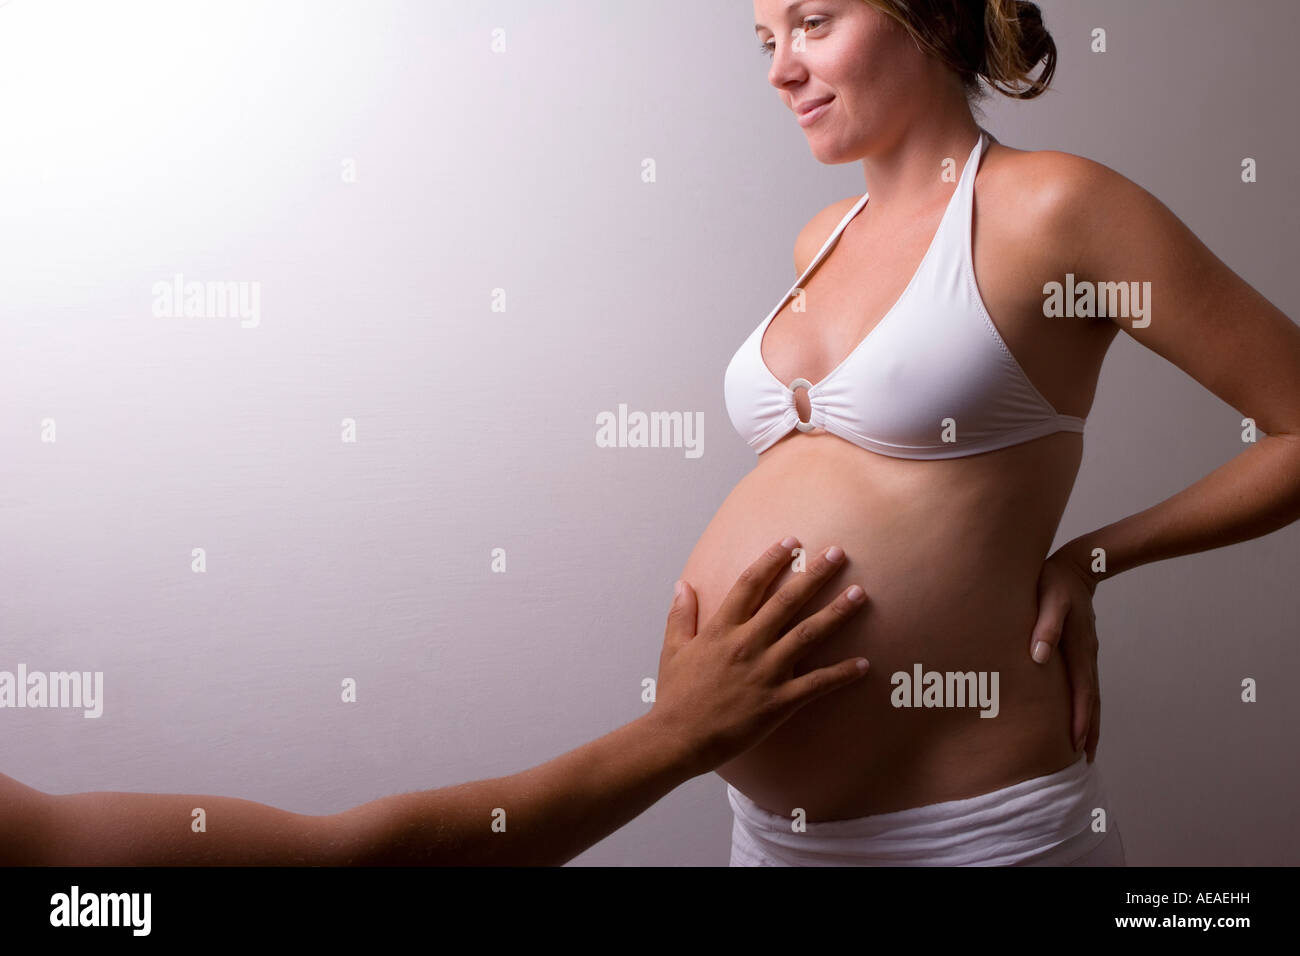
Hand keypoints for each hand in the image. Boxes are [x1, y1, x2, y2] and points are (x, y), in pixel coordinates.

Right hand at [650, 537, 869, 777]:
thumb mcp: (672, 649)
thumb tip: (682, 584)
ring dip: (837, 613)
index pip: (750, 583)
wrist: (677, 739)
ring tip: (860, 594)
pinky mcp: (778, 702)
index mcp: (721, 628)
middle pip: (787, 600)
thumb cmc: (675, 697)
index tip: (791, 542)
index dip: (772, 559)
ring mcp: (765, 672)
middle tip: (838, 553)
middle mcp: (747, 644)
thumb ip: (681, 614)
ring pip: (808, 634)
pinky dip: (841, 674)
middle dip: (815, 574)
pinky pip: (817, 685)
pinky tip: (864, 665)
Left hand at [1029, 550, 1100, 762]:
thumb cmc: (1056, 582)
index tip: (1075, 745)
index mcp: (1080, 649)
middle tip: (1084, 759)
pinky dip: (1085, 705)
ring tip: (1084, 748)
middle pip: (1091, 701)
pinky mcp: (1081, 650)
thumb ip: (1046, 626)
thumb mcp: (1050, 598)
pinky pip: (1085, 684)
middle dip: (1088, 731)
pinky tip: (1079, 714)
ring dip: (1089, 722)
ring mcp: (1087, 654)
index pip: (1081, 692)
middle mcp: (1087, 656)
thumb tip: (1039, 657)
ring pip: (1091, 695)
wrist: (1076, 565)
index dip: (1078, 720)